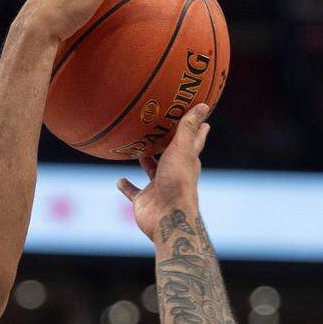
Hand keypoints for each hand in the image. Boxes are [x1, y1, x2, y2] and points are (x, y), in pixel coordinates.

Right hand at [117, 103, 210, 239]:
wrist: (167, 218)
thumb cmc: (177, 182)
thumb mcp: (182, 149)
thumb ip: (188, 127)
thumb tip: (203, 105)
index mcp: (187, 161)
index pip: (194, 140)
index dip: (198, 128)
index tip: (202, 115)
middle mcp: (173, 173)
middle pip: (171, 155)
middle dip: (168, 143)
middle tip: (160, 128)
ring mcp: (158, 187)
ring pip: (151, 171)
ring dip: (146, 161)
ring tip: (138, 150)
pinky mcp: (144, 200)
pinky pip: (133, 192)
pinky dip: (126, 186)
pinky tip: (119, 179)